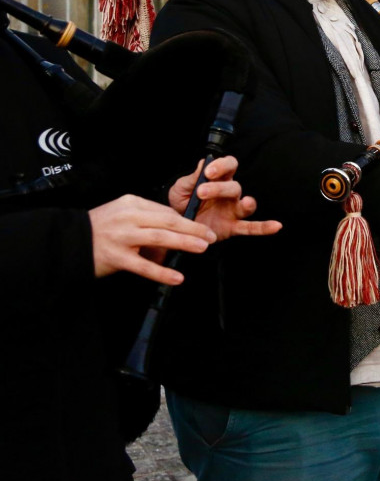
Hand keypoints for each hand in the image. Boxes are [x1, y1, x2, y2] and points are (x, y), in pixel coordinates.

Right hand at [89, 195, 218, 284]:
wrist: (68, 242)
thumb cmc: (99, 229)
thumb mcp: (122, 213)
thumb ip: (146, 217)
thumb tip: (175, 226)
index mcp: (132, 203)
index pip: (165, 210)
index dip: (187, 220)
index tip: (201, 228)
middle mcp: (128, 217)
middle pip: (168, 221)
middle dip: (193, 228)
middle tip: (210, 236)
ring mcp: (122, 237)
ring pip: (160, 238)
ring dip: (184, 242)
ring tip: (201, 248)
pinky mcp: (117, 257)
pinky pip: (144, 266)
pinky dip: (162, 272)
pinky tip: (177, 277)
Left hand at [168, 155, 281, 241]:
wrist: (178, 228)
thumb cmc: (182, 204)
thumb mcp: (181, 189)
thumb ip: (192, 178)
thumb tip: (203, 163)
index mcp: (218, 179)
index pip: (228, 165)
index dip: (222, 165)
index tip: (209, 171)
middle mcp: (229, 193)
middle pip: (235, 186)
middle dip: (220, 188)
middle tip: (201, 192)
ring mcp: (233, 210)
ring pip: (246, 204)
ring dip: (248, 203)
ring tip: (247, 203)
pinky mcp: (233, 227)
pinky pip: (251, 227)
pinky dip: (264, 227)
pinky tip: (276, 226)